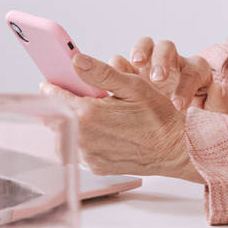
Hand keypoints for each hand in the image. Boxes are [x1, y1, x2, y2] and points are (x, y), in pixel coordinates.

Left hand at [40, 53, 201, 181]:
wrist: (175, 149)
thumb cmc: (159, 117)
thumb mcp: (133, 87)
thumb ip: (101, 73)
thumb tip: (76, 60)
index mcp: (88, 114)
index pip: (53, 97)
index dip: (51, 86)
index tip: (51, 82)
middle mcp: (83, 138)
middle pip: (54, 118)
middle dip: (59, 106)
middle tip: (71, 97)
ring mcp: (88, 156)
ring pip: (63, 136)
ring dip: (69, 124)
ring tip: (86, 116)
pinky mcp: (96, 167)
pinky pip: (77, 152)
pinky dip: (81, 140)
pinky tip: (98, 132)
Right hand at [120, 37, 225, 112]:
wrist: (173, 133)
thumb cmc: (196, 122)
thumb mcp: (211, 118)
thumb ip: (218, 105)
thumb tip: (217, 88)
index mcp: (195, 72)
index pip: (194, 71)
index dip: (187, 86)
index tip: (178, 106)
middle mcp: (173, 64)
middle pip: (168, 49)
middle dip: (163, 61)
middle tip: (157, 78)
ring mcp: (150, 65)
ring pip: (146, 46)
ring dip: (140, 52)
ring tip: (134, 64)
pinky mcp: (130, 73)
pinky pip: (122, 61)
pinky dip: (117, 66)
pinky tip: (111, 78)